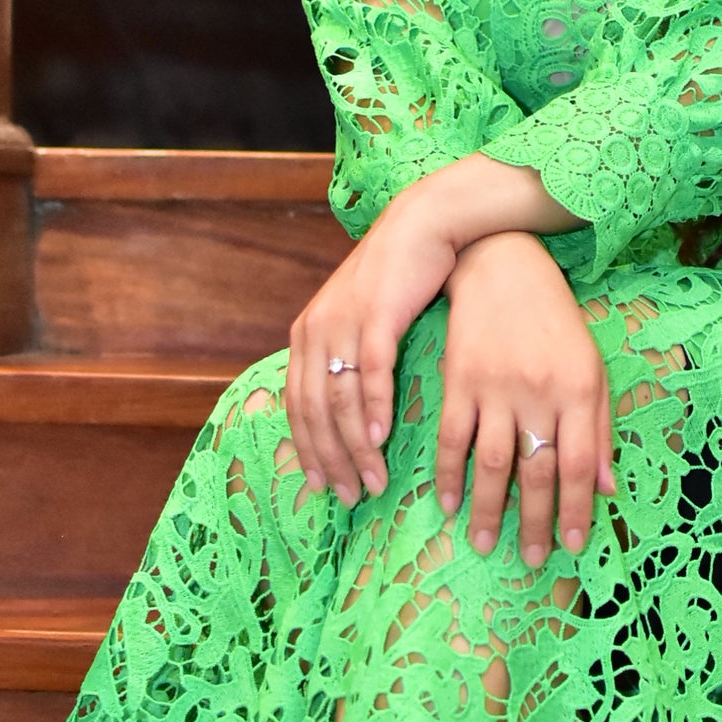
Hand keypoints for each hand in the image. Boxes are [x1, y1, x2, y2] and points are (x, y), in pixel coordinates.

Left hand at [286, 185, 459, 503]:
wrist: (424, 225)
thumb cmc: (398, 277)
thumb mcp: (360, 317)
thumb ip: (347, 357)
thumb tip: (351, 406)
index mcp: (306, 335)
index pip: (298, 405)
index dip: (308, 449)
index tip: (322, 485)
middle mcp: (315, 330)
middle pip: (314, 411)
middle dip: (330, 459)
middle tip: (348, 497)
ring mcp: (343, 322)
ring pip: (340, 399)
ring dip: (355, 446)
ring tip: (372, 480)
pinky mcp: (375, 314)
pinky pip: (370, 372)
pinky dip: (373, 409)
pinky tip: (382, 438)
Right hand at [436, 232, 614, 566]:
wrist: (502, 267)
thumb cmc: (556, 322)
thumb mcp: (590, 368)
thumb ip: (599, 428)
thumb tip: (607, 489)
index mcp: (578, 390)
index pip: (580, 463)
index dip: (576, 508)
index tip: (572, 544)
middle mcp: (538, 392)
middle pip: (537, 470)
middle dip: (534, 521)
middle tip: (531, 559)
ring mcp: (495, 387)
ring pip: (492, 461)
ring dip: (488, 508)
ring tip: (483, 543)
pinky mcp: (458, 380)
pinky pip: (451, 437)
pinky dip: (449, 474)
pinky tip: (449, 503)